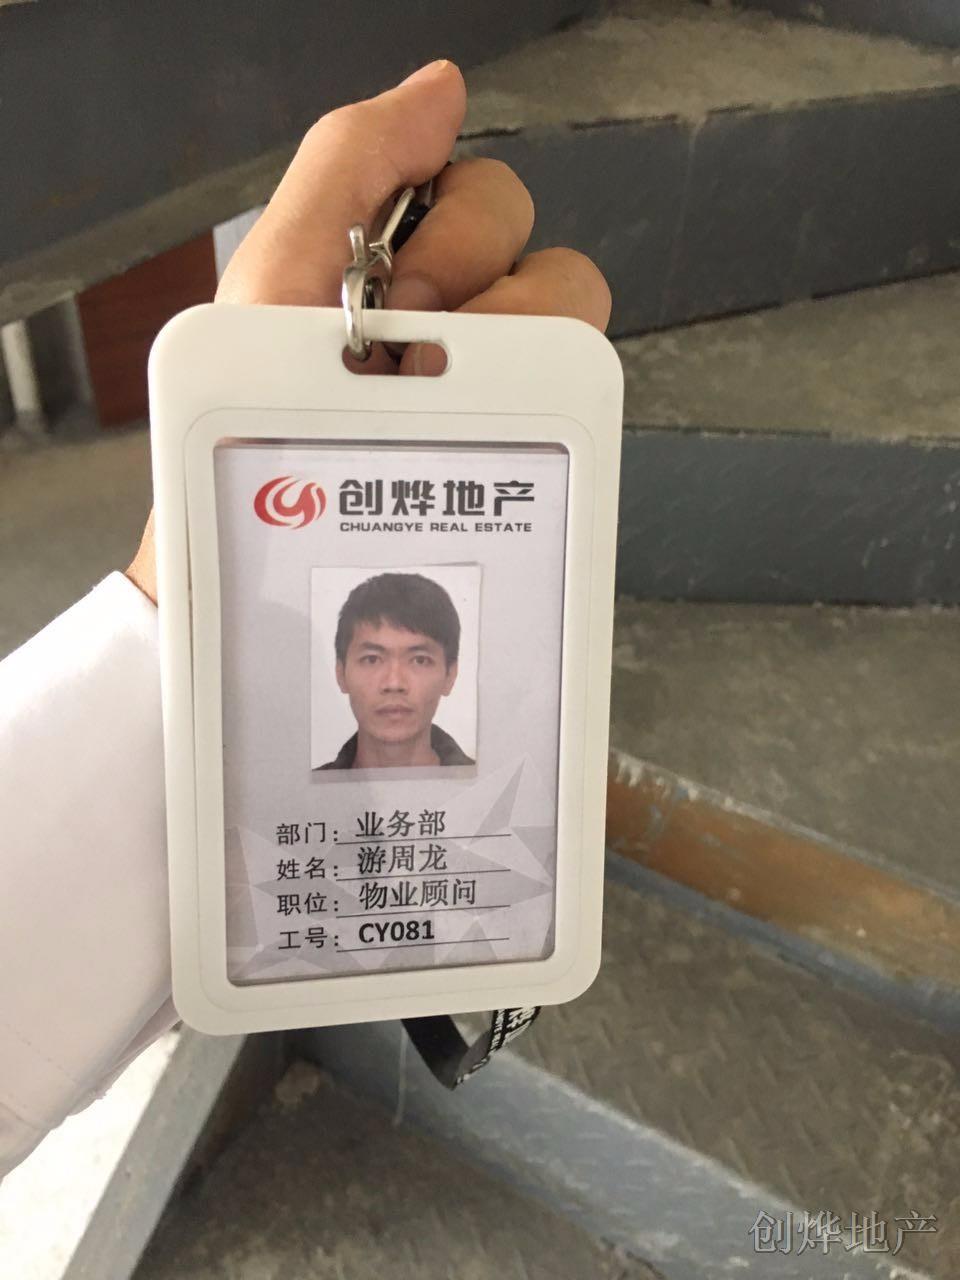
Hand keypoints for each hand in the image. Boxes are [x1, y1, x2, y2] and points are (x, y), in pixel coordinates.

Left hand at [126, 58, 610, 603]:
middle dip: (474, 308)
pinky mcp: (525, 446)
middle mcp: (470, 321)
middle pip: (548, 261)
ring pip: (574, 322)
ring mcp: (502, 388)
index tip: (394, 296)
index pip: (491, 204)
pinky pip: (581, 399)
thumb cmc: (253, 414)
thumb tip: (443, 85)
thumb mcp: (278, 275)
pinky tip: (469, 442)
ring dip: (502, 362)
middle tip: (398, 360)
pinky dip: (538, 414)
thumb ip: (351, 162)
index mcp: (412, 267)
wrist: (260, 538)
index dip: (454, 242)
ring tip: (424, 410)